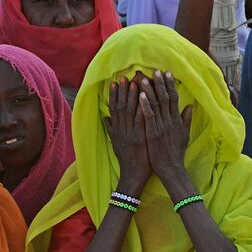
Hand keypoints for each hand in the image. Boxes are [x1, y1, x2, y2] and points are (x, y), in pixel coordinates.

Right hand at [104, 77, 150, 192]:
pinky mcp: (140, 137)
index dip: (114, 95)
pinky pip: (141, 120)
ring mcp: (131, 133)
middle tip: (124, 76)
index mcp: (116, 129)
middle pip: (121, 106)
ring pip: (131, 111)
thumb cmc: (127, 159)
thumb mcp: (116, 143)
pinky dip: (143, 108)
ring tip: (135, 81)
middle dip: (123, 90)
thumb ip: (111, 129)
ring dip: (133, 95)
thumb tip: (105, 118)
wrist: (133, 174)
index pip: (114, 108)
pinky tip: (146, 98)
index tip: (115, 82)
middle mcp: (122, 129)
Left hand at [138, 70, 192, 181]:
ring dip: (149, 90)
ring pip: (156, 104)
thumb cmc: (176, 153)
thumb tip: (190, 106)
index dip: (170, 85)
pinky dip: (145, 104)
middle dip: (160, 83)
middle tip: (155, 70)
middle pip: (165, 98)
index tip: (167, 73)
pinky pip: (149, 116)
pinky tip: (140, 95)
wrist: (171, 167)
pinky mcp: (153, 132)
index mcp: (176, 120)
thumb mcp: (184, 135)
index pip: (174, 98)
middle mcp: (170, 120)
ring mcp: (161, 126)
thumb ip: (186, 119)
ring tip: (143, 78)